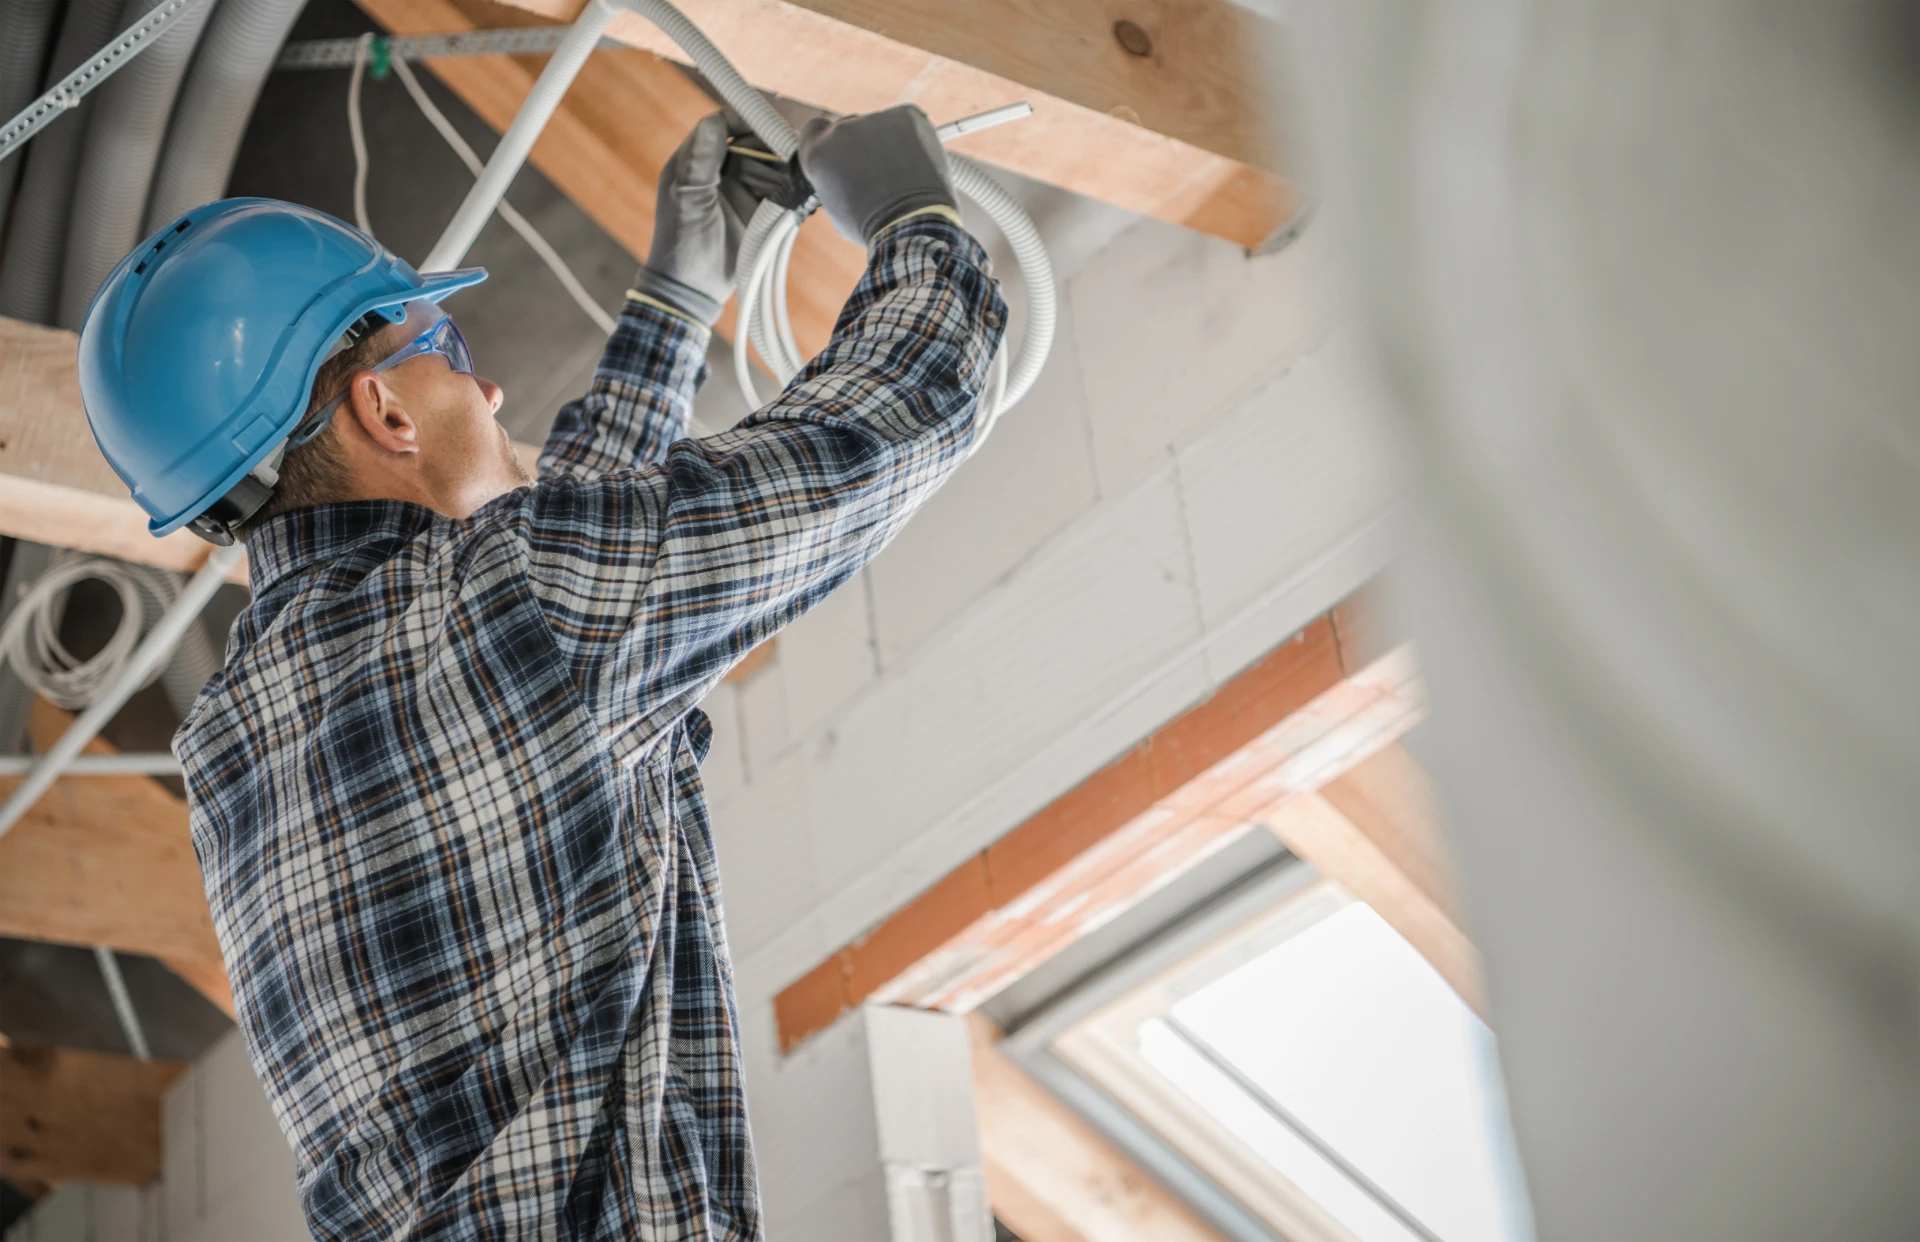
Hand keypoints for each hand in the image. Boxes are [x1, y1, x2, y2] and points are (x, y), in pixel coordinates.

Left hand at [632, 112, 783, 324]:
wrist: (692, 290)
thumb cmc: (681, 242)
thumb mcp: (688, 197)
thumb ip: (702, 158)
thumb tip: (716, 120)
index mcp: (694, 161)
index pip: (721, 126)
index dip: (744, 120)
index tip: (767, 123)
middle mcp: (718, 171)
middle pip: (752, 143)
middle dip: (771, 146)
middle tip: (793, 151)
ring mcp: (739, 190)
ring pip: (769, 166)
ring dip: (784, 168)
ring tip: (800, 174)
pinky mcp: (757, 211)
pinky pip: (778, 191)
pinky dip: (791, 189)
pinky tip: (802, 190)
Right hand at [797, 105, 956, 246]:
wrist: (912, 223)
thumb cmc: (873, 225)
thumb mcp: (837, 207)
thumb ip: (834, 179)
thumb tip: (844, 171)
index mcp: (818, 153)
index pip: (815, 130)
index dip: (829, 142)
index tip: (842, 155)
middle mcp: (841, 130)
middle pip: (849, 128)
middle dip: (861, 145)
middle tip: (879, 173)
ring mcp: (874, 119)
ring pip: (880, 127)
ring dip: (888, 144)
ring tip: (903, 175)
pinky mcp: (906, 116)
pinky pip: (907, 122)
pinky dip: (913, 138)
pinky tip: (918, 163)